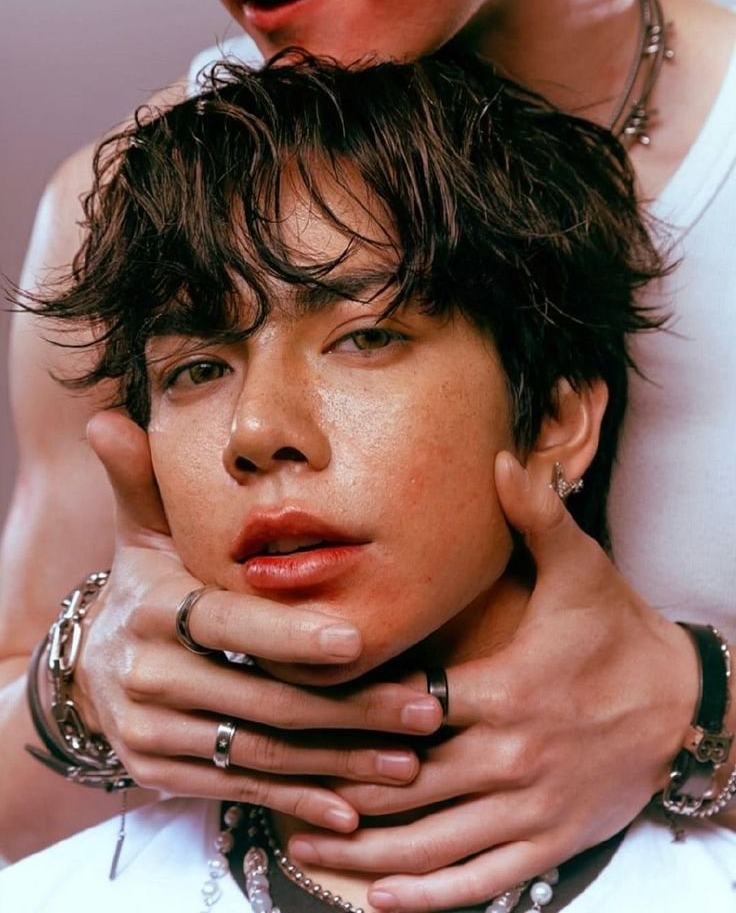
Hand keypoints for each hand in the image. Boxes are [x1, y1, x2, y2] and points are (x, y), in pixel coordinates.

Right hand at [76, 411, 442, 830]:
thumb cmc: (140, 593)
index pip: (226, 623)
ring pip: (259, 751)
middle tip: (424, 708)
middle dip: (348, 708)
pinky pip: (238, 789)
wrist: (84, 671)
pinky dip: (295, 799)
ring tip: (410, 759)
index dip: (288, 633)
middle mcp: (148, 677)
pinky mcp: (162, 773)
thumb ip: (140, 484)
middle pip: (260, 697)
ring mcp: (154, 733)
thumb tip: (108, 416)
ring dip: (338, 761)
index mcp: (152, 610)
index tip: (356, 636)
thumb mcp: (137, 538)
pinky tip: (351, 808)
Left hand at [286, 451, 698, 909]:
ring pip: (431, 842)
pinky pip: (479, 881)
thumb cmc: (620, 635)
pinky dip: (426, 896)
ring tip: (302, 846)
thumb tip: (498, 457)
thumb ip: (536, 516)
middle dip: (335, 788)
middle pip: (405, 781)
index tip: (292, 714)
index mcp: (506, 689)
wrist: (684, 705)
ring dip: (362, 852)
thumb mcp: (583, 570)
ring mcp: (529, 807)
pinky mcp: (549, 843)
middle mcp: (510, 754)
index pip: (407, 707)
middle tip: (272, 788)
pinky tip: (379, 900)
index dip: (347, 715)